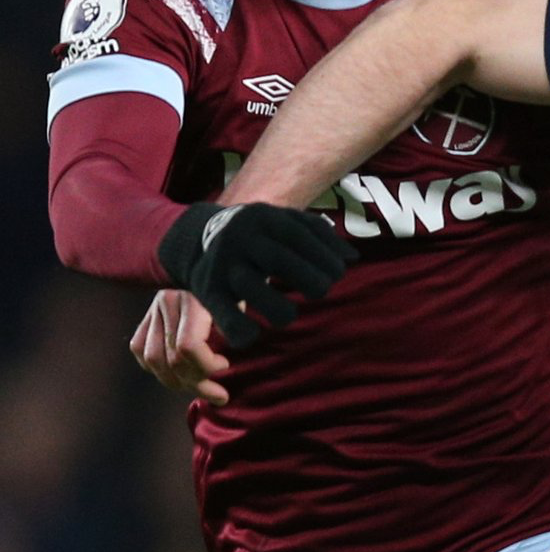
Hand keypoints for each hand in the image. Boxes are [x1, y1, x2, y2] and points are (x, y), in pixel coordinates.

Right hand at [129, 289, 231, 406]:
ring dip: (177, 382)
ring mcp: (153, 310)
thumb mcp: (237, 308)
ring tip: (200, 387)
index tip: (225, 365)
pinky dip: (158, 369)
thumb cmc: (231, 292)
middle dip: (196, 383)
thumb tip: (221, 365)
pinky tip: (178, 376)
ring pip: (153, 360)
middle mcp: (167, 303)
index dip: (206, 365)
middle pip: (171, 359)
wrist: (213, 268)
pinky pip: (141, 351)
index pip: (187, 346)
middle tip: (219, 394)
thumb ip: (230, 331)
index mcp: (191, 299)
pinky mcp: (145, 318)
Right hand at [155, 200, 355, 349]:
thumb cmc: (259, 234)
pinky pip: (227, 317)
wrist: (197, 237)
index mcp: (262, 218)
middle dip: (309, 281)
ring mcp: (223, 266)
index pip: (299, 235)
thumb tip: (351, 256)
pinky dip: (242, 331)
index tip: (338, 274)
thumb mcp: (284, 222)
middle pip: (279, 261)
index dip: (325, 257)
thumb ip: (318, 234)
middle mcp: (240, 239)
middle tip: (319, 292)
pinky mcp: (208, 292)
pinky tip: (254, 333)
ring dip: (279, 309)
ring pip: (252, 289)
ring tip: (287, 313)